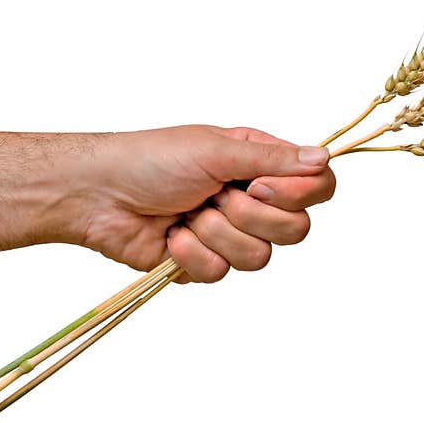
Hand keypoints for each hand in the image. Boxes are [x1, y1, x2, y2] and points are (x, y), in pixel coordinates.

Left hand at [73, 125, 335, 281]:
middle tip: (216, 195)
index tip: (259, 185)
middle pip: (295, 229)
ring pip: (259, 257)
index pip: (316, 187)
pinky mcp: (206, 262)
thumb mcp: (216, 150)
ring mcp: (230, 234)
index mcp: (260, 165)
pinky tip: (171, 236)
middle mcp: (252, 200)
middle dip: (250, 216)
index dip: (299, 194)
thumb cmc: (151, 159)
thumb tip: (324, 157)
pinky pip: (222, 272)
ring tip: (188, 214)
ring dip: (216, 233)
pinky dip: (192, 253)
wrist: (99, 195)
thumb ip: (273, 159)